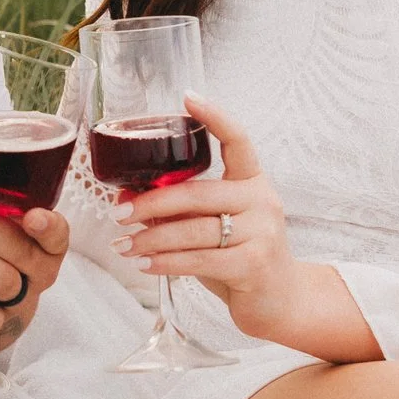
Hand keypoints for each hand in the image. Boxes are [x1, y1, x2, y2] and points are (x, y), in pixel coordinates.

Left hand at [112, 94, 299, 333]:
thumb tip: (123, 198)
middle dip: (150, 203)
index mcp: (252, 181)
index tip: (187, 97)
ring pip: (193, 230)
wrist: (280, 301)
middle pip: (197, 193)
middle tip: (118, 214)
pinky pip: (200, 260)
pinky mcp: (255, 264)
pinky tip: (145, 265)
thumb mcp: (211, 227)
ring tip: (122, 246)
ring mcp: (262, 232)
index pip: (237, 140)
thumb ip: (177, 212)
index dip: (214, 117)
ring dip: (150, 239)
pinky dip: (166, 263)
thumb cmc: (240, 257)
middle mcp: (262, 200)